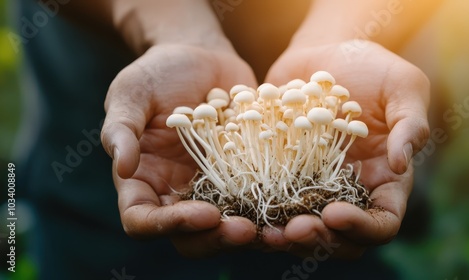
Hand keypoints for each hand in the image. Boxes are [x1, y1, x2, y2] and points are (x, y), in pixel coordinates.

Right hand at [101, 44, 258, 256]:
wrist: (202, 57)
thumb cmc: (159, 73)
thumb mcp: (131, 92)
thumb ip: (121, 128)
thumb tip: (123, 168)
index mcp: (143, 181)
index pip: (142, 221)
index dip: (169, 226)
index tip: (203, 213)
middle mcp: (177, 193)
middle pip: (189, 237)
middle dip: (215, 239)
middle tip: (244, 230)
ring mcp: (212, 187)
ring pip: (226, 228)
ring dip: (249, 234)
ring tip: (274, 229)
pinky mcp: (243, 175)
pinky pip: (256, 201)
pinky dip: (273, 210)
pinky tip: (295, 207)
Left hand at [263, 40, 429, 258]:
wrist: (324, 52)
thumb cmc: (371, 66)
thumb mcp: (402, 85)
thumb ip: (410, 124)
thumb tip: (401, 164)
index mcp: (385, 179)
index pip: (382, 221)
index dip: (362, 228)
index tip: (334, 213)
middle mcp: (349, 190)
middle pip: (340, 236)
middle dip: (319, 239)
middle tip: (294, 229)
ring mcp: (313, 184)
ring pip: (303, 226)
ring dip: (285, 236)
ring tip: (267, 232)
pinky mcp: (282, 173)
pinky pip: (272, 200)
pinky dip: (259, 210)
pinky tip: (241, 209)